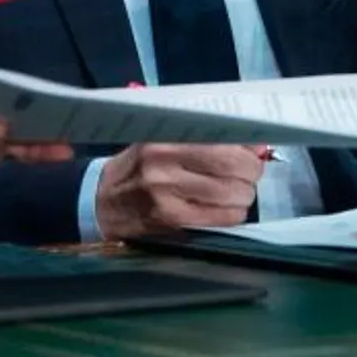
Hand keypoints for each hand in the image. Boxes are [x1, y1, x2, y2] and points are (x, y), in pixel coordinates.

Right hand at [94, 143, 265, 238]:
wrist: (102, 201)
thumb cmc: (139, 165)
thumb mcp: (163, 141)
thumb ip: (206, 140)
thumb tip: (255, 145)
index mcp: (164, 137)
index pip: (220, 137)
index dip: (247, 147)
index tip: (255, 150)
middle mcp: (164, 162)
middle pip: (231, 166)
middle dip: (251, 172)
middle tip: (250, 174)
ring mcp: (167, 193)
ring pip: (231, 193)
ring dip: (245, 195)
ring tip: (238, 192)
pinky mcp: (171, 220)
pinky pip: (222, 217)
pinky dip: (234, 213)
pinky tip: (226, 209)